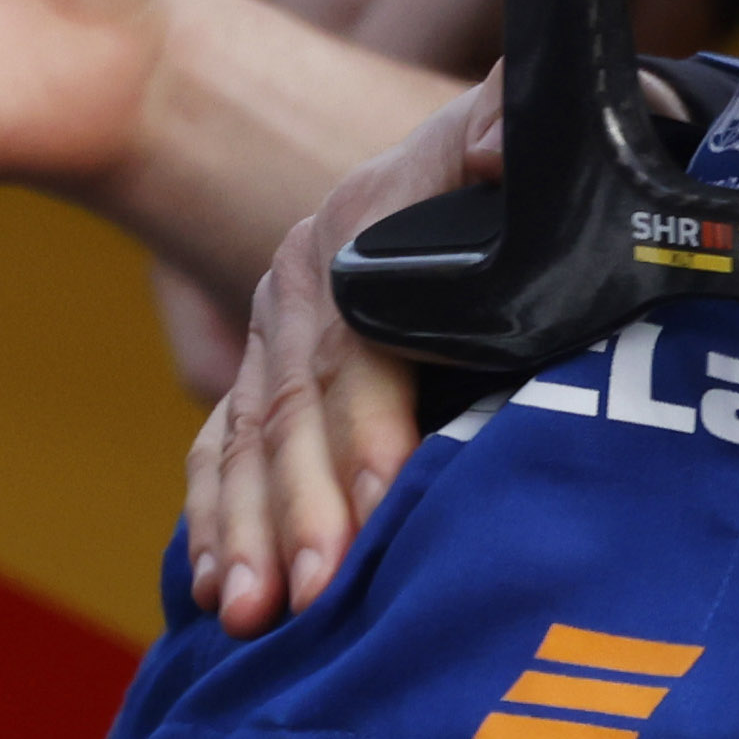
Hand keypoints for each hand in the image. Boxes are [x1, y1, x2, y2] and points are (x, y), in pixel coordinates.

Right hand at [178, 83, 495, 634]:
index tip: (379, 503)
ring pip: (248, 444)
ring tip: (251, 614)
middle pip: (296, 412)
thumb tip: (495, 153)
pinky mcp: (265, 379)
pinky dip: (214, 521)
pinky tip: (216, 594)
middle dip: (298, 511)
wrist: (486, 153)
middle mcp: (303, 286)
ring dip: (243, 533)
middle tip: (308, 597)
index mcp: (359, 232)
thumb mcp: (522, 126)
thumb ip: (513, 125)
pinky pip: (223, 455)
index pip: (361, 347)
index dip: (369, 429)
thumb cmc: (523, 160)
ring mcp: (275, 337)